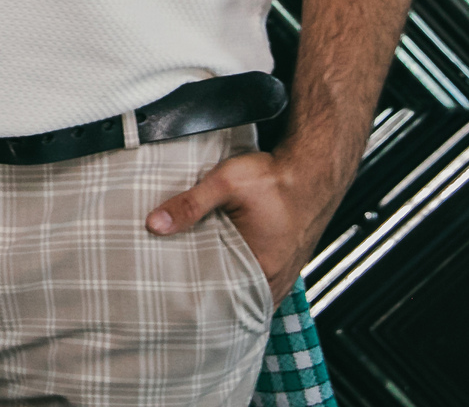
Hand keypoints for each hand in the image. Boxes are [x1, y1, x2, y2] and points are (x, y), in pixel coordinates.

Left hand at [146, 147, 335, 303]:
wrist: (313, 168)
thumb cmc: (277, 178)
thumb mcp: (224, 184)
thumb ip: (189, 204)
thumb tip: (156, 224)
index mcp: (262, 266)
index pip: (226, 300)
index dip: (201, 300)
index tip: (178, 298)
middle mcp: (277, 276)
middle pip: (239, 299)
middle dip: (212, 297)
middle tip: (183, 293)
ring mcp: (286, 271)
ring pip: (252, 292)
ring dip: (231, 289)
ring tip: (201, 284)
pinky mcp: (288, 260)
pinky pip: (264, 281)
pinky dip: (246, 280)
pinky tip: (229, 270)